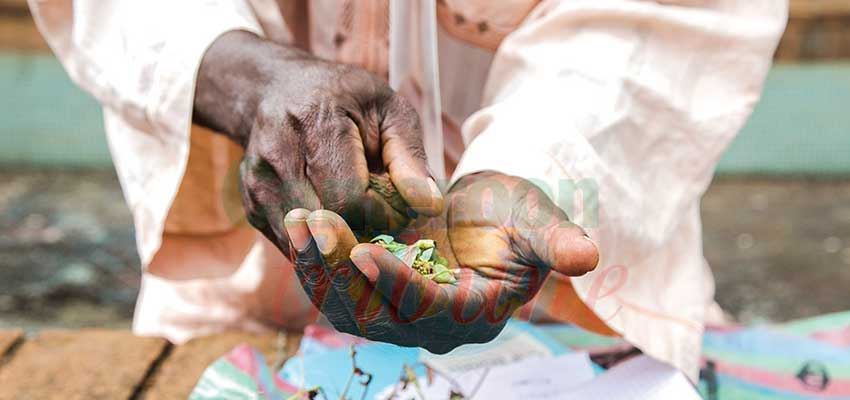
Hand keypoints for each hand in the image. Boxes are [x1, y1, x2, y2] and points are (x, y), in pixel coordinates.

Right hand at [193, 31, 442, 253]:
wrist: (273, 90)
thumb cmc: (343, 98)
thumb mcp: (387, 109)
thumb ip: (409, 156)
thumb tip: (430, 205)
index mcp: (313, 124)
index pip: (350, 201)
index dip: (383, 214)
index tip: (398, 205)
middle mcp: (277, 158)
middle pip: (327, 229)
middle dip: (365, 235)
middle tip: (384, 219)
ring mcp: (258, 187)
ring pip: (309, 246)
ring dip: (343, 246)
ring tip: (362, 221)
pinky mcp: (253, 209)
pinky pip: (294, 248)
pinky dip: (322, 247)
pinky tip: (337, 224)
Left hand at [283, 172, 597, 352]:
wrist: (478, 213)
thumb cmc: (511, 214)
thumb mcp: (536, 220)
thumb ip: (556, 240)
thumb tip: (588, 256)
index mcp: (476, 314)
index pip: (431, 311)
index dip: (399, 285)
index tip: (366, 250)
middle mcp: (433, 328)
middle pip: (378, 316)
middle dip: (342, 274)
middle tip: (315, 226)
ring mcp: (398, 317)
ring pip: (349, 308)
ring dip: (319, 269)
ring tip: (298, 221)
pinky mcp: (372, 299)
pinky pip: (337, 291)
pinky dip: (316, 263)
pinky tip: (298, 225)